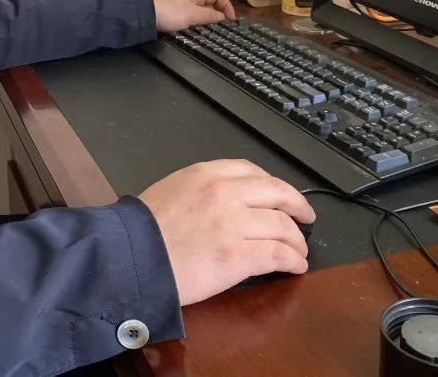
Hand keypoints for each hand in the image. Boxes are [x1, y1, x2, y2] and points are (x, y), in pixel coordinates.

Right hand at [139, 159, 315, 305]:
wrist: (130, 258)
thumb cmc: (143, 230)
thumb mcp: (172, 189)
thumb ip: (202, 188)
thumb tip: (228, 200)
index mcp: (207, 173)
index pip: (253, 171)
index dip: (273, 186)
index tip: (280, 196)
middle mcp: (225, 192)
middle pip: (278, 193)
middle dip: (298, 205)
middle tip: (306, 217)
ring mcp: (235, 223)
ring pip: (283, 225)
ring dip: (297, 239)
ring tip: (300, 249)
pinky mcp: (239, 255)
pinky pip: (279, 254)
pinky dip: (293, 260)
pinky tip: (296, 265)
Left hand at [152, 0, 235, 32]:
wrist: (143, 14)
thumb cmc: (169, 12)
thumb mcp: (192, 14)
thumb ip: (209, 16)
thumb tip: (222, 18)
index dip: (227, 6)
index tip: (231, 21)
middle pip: (210, 3)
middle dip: (218, 15)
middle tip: (222, 29)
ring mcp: (181, 4)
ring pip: (200, 11)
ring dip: (207, 21)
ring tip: (211, 32)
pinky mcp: (174, 13)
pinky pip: (191, 17)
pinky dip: (196, 23)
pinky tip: (195, 32)